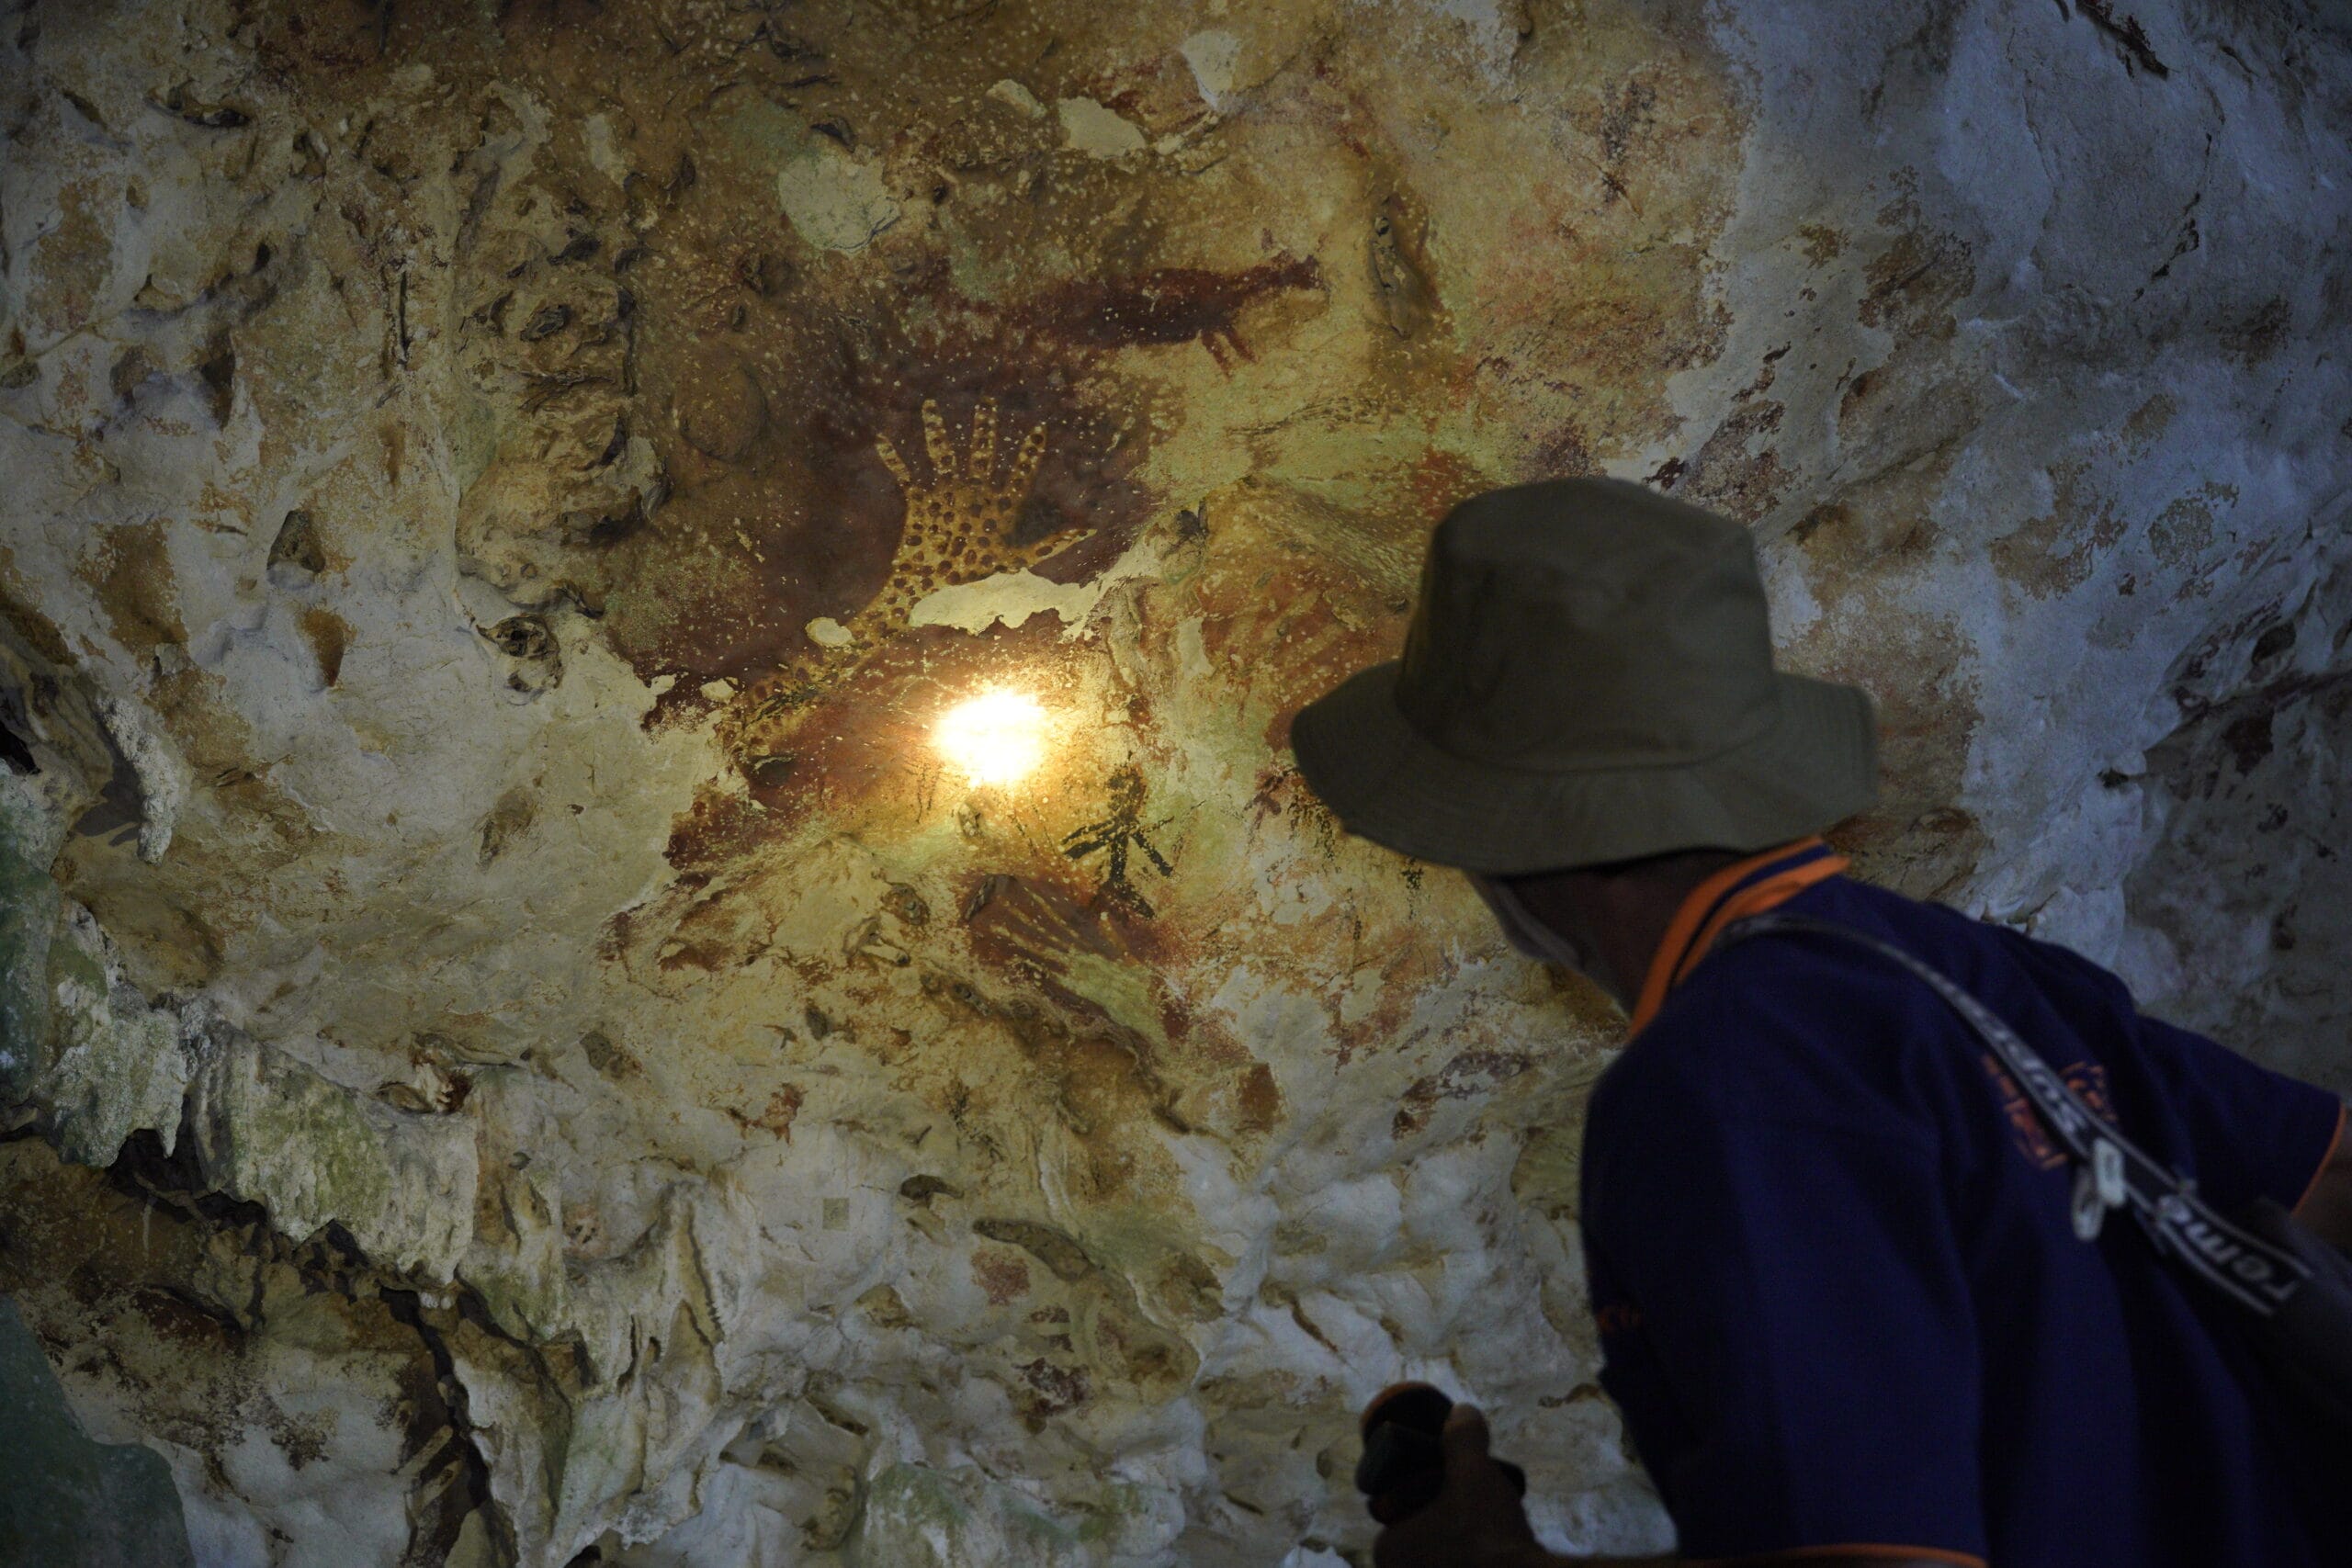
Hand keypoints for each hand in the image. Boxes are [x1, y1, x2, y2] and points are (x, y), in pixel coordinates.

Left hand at [1372, 1404, 1557, 1567]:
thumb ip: (1462, 1439)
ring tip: (1492, 1520)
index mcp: (1387, 1549)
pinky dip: (1479, 1555)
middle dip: (1446, 1516)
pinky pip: (1464, 1563)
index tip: (1451, 1483)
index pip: (1399, 1509)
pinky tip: (1500, 1546)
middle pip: (1423, 1531)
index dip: (1425, 1491)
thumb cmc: (1486, 1534)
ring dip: (1464, 1537)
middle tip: (1475, 1501)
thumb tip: (1461, 1411)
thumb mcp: (1473, 1473)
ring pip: (1445, 1550)